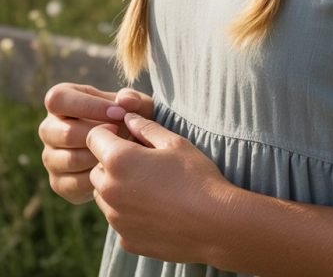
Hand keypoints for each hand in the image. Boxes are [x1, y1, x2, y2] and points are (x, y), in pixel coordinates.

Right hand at [39, 83, 153, 203]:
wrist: (129, 150)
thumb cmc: (127, 118)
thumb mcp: (135, 104)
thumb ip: (132, 99)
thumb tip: (124, 101)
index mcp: (60, 100)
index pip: (58, 99)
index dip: (88, 106)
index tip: (118, 113)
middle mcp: (49, 128)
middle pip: (65, 132)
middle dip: (98, 135)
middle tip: (122, 135)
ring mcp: (51, 157)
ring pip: (70, 159)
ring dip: (100, 156)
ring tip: (121, 152)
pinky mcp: (58, 182)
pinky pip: (73, 184)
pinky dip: (97, 178)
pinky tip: (115, 170)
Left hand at [87, 113, 231, 261]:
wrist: (214, 223)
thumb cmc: (195, 176)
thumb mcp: (173, 142)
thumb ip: (145, 127)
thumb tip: (129, 118)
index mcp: (119, 161)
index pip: (94, 138)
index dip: (107, 132)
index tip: (125, 134)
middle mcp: (110, 191)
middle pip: (96, 169)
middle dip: (111, 162)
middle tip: (140, 161)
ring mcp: (116, 220)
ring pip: (104, 196)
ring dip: (116, 188)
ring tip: (148, 185)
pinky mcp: (126, 240)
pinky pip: (118, 220)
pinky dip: (128, 212)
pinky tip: (154, 208)